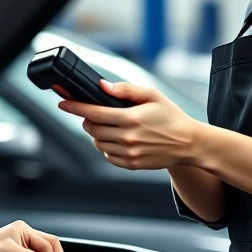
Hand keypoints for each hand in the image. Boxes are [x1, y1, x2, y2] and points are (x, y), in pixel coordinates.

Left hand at [58, 80, 200, 169]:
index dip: (75, 107)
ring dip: (96, 134)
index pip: (93, 113)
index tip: (63, 103)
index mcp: (131, 118)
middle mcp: (128, 138)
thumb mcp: (152, 95)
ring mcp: (129, 153)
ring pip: (98, 143)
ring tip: (108, 126)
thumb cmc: (171, 116)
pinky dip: (106, 147)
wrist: (189, 143)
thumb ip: (125, 90)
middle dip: (87, 120)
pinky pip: (108, 157)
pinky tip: (115, 139)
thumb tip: (102, 86)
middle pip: (92, 129)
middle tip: (92, 114)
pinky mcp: (132, 165)